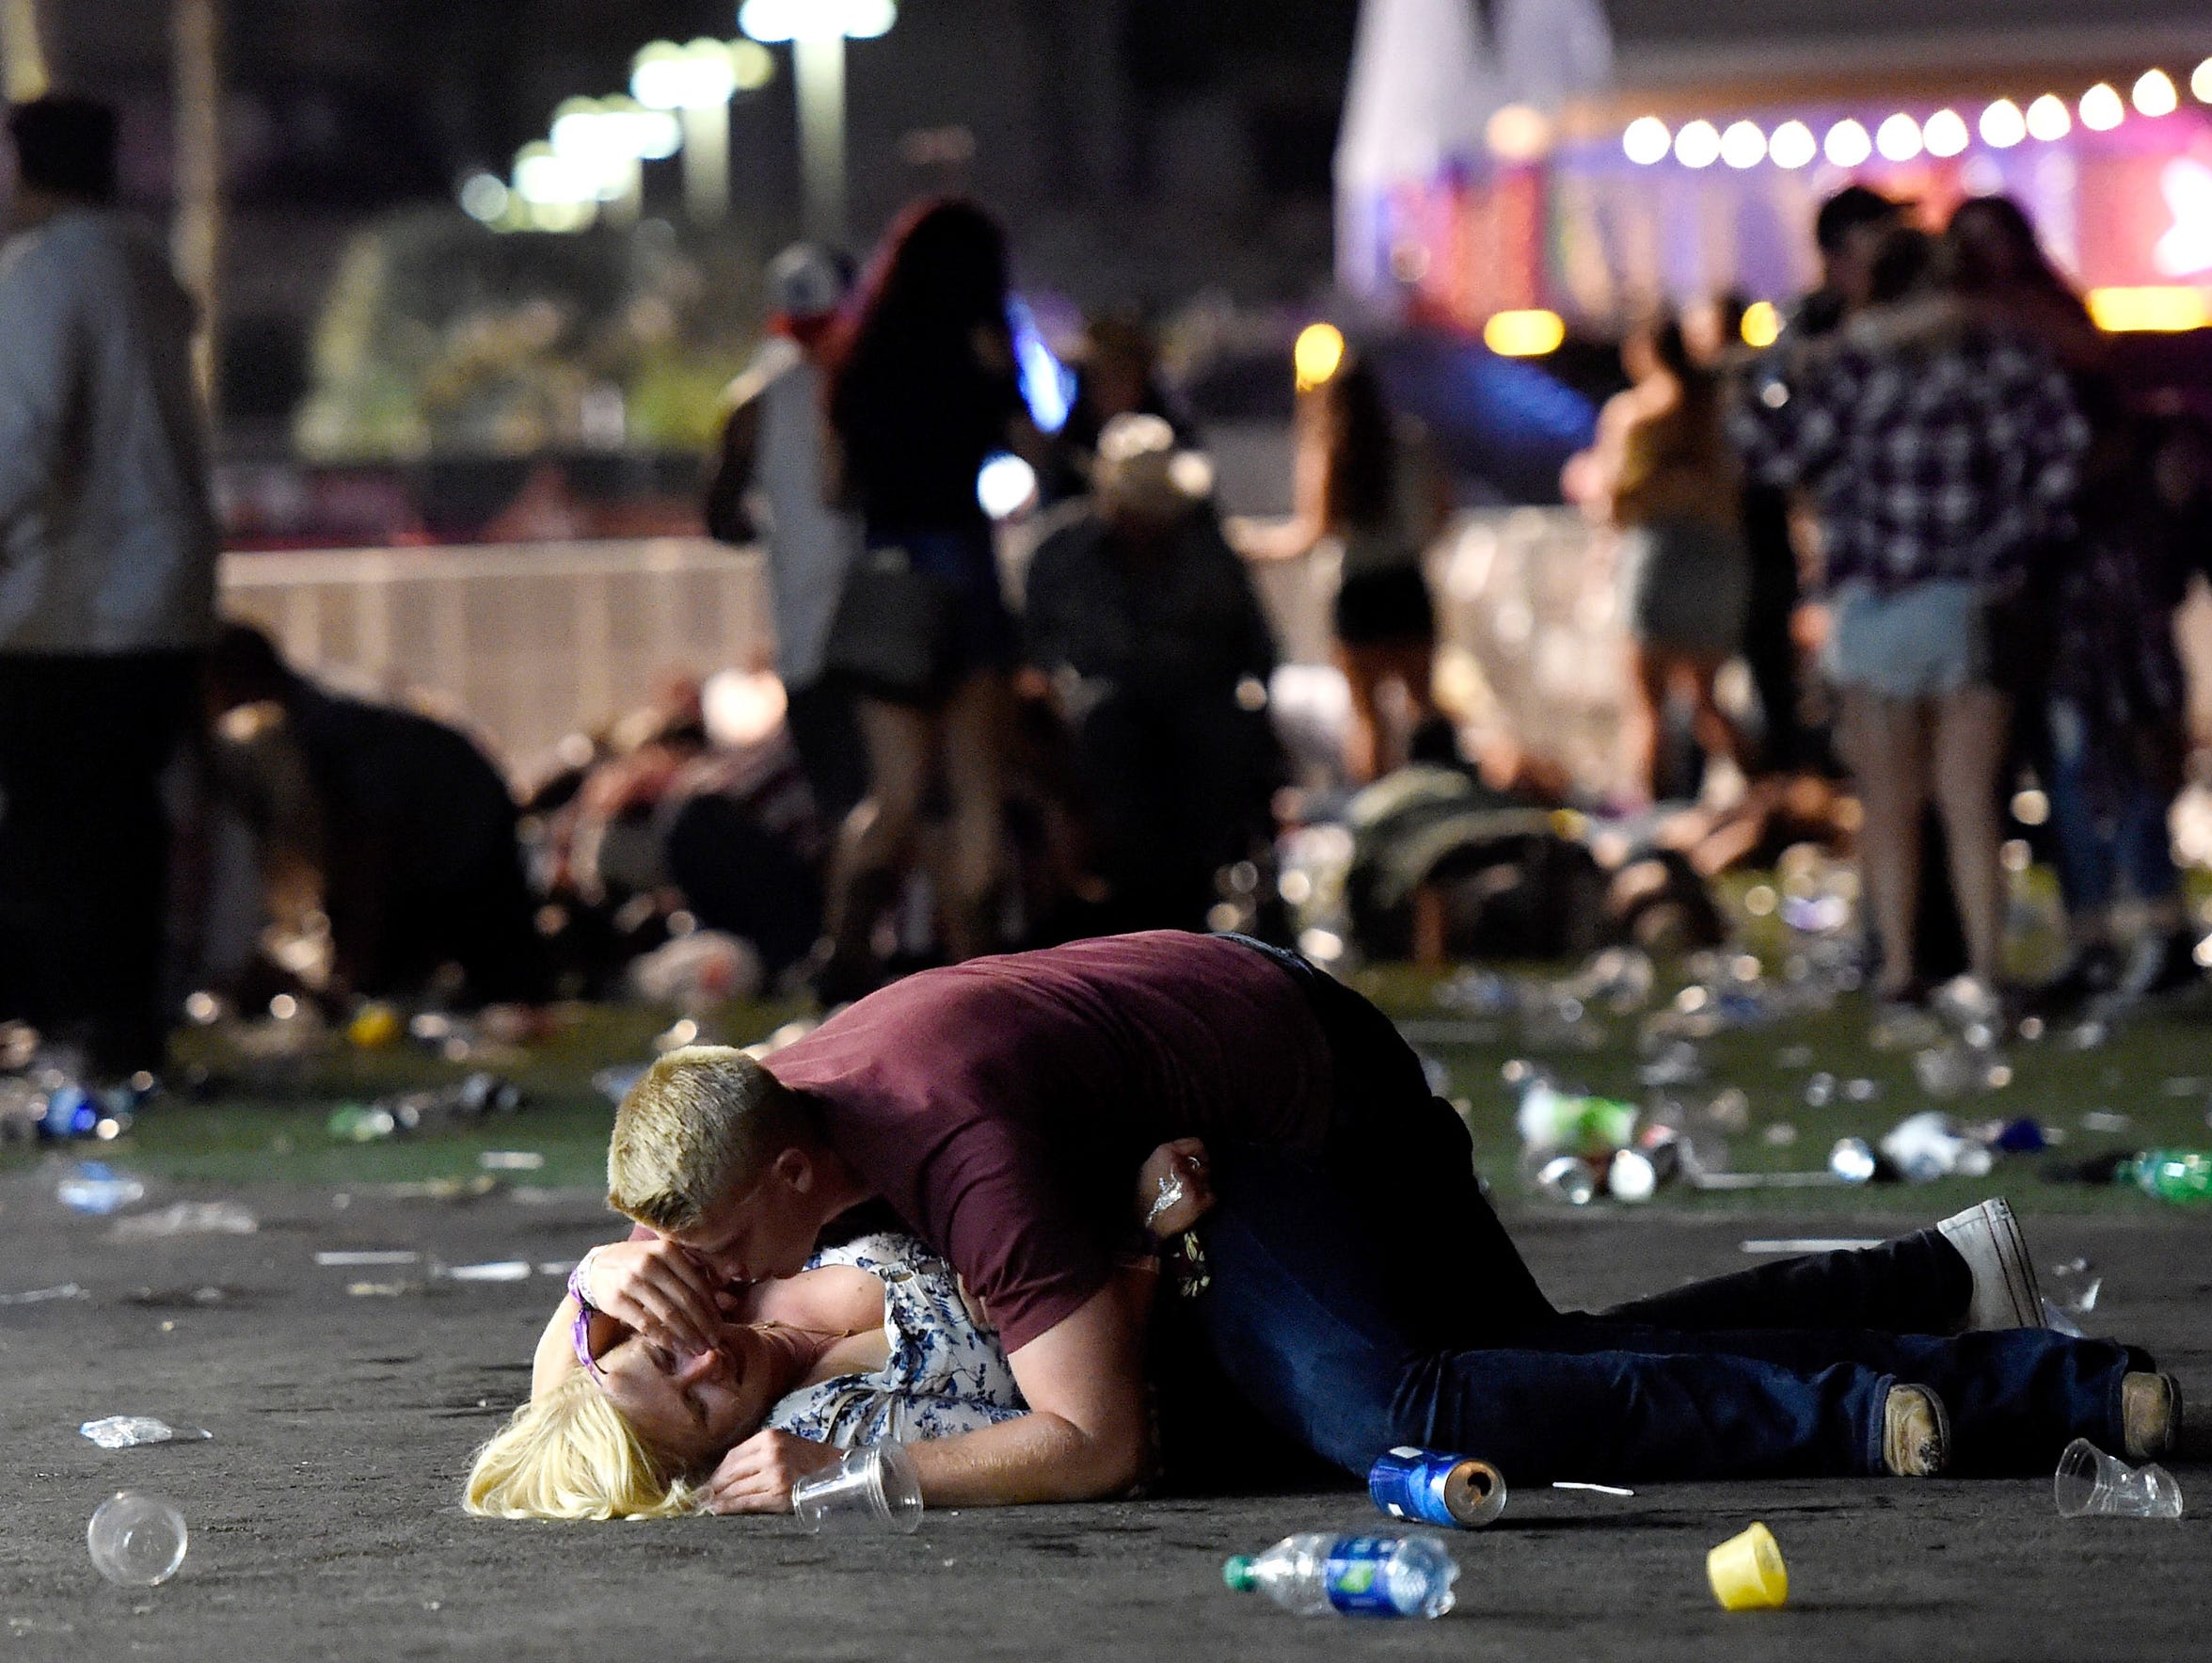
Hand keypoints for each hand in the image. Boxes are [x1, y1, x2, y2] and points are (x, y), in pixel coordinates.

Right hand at [577, 1237, 724, 1356]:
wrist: (598, 1266)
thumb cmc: (644, 1263)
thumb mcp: (670, 1259)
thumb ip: (701, 1273)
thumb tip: (732, 1297)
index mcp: (668, 1249)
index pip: (697, 1284)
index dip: (712, 1308)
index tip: (721, 1327)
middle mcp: (650, 1262)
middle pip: (685, 1301)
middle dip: (703, 1325)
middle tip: (714, 1343)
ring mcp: (631, 1281)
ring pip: (668, 1314)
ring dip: (687, 1336)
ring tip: (699, 1349)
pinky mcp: (616, 1300)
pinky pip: (646, 1324)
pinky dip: (665, 1338)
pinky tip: (677, 1347)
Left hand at [695, 1429, 842, 1513]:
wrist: (839, 1473)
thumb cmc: (810, 1461)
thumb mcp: (784, 1446)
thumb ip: (757, 1455)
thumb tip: (724, 1476)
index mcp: (770, 1438)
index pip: (733, 1456)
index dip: (717, 1472)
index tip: (708, 1484)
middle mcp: (771, 1453)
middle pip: (731, 1472)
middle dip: (714, 1487)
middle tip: (701, 1499)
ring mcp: (775, 1475)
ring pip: (736, 1489)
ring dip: (719, 1500)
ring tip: (708, 1507)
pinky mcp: (779, 1495)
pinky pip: (746, 1502)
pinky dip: (730, 1508)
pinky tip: (719, 1511)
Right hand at [1135, 1138, 1213, 1238]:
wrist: (1145, 1227)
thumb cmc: (1144, 1199)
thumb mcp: (1148, 1169)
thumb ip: (1169, 1158)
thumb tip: (1188, 1156)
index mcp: (1166, 1153)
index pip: (1196, 1144)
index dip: (1200, 1154)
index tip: (1200, 1162)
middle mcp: (1181, 1165)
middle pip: (1204, 1163)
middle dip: (1200, 1173)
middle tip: (1190, 1185)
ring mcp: (1193, 1183)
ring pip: (1208, 1180)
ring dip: (1202, 1188)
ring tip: (1187, 1199)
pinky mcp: (1201, 1200)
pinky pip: (1212, 1195)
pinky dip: (1206, 1202)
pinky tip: (1193, 1209)